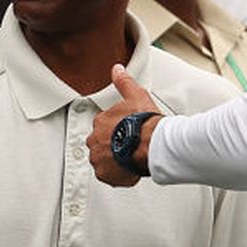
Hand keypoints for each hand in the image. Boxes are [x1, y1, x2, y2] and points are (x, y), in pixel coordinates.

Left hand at [87, 65, 161, 187]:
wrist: (152, 143)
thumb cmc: (145, 121)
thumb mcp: (135, 95)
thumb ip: (124, 82)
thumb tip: (117, 69)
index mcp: (100, 122)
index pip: (103, 127)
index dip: (116, 131)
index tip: (126, 134)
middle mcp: (94, 140)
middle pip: (101, 145)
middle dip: (113, 147)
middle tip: (130, 147)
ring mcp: (98, 159)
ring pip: (104, 161)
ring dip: (115, 161)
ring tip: (131, 159)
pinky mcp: (105, 175)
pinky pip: (109, 177)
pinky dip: (118, 176)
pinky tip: (130, 170)